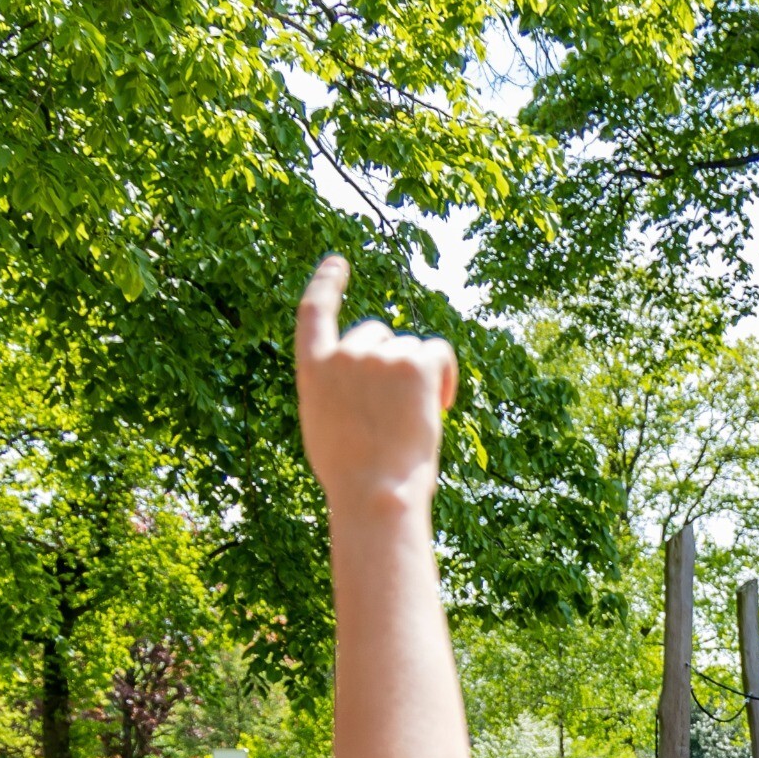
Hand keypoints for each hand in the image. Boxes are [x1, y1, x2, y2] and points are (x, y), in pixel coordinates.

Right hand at [295, 254, 455, 514]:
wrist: (374, 494)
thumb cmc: (353, 477)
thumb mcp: (326, 425)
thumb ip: (337, 389)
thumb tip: (364, 378)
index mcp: (313, 369)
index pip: (314, 312)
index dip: (326, 283)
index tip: (338, 264)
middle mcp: (342, 353)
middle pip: (377, 335)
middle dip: (392, 364)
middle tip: (398, 411)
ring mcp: (377, 355)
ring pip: (410, 350)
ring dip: (418, 377)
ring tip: (414, 421)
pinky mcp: (413, 363)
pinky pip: (437, 352)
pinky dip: (445, 375)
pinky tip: (441, 405)